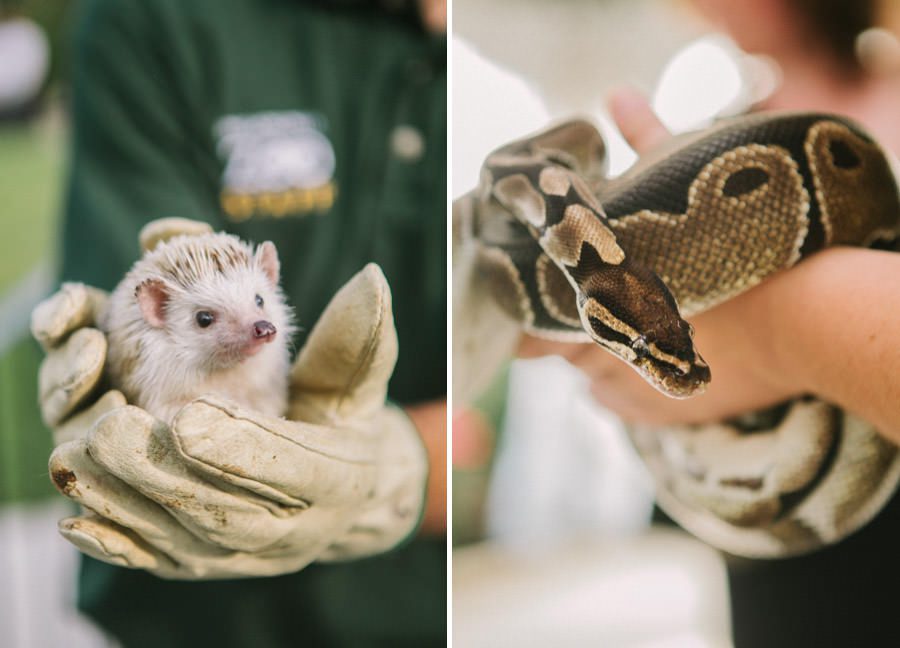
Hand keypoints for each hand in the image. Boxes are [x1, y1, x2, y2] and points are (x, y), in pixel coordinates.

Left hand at [33, 219, 426, 578]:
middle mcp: (289, 529)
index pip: (284, 467)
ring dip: (124, 500)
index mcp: (334, 480)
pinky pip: (158, 562)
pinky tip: (76, 520)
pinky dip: (116, 544)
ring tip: (80, 454)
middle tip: (112, 426)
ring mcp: (244, 554)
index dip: (234, 447)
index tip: (184, 415)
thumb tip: (370, 279)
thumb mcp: (358, 381)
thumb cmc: (348, 424)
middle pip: (219, 509)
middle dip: (161, 470)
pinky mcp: (208, 564)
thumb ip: (357, 336)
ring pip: (178, 538)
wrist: (348, 498)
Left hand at [518, 89, 802, 425]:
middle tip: (617, 300)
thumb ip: (644, 138)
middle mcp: (593, 352)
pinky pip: (619, 401)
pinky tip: (655, 354)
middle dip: (579, 322)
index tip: (544, 296)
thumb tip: (617, 93)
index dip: (531, 309)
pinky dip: (630, 382)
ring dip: (607, 352)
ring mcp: (623, 388)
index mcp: (587, 302)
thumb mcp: (683, 179)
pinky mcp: (654, 412)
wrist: (803, 320)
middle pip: (562, 344)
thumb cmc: (738, 245)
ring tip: (646, 326)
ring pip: (594, 371)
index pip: (526, 326)